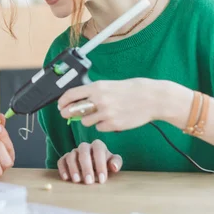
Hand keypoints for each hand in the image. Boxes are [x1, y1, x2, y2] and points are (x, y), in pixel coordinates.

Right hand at [57, 140, 121, 183]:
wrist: (95, 166)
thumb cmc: (105, 164)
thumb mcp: (113, 162)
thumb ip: (116, 162)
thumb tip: (113, 166)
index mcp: (97, 146)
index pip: (98, 150)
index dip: (100, 164)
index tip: (102, 179)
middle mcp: (85, 147)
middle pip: (83, 151)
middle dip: (86, 167)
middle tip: (89, 181)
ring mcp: (74, 152)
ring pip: (71, 156)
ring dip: (73, 168)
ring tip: (77, 181)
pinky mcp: (65, 158)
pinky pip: (61, 161)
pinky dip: (63, 169)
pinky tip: (66, 178)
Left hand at [58, 79, 183, 131]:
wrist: (152, 98)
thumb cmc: (132, 90)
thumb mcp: (110, 85)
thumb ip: (94, 92)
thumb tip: (78, 101)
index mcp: (97, 87)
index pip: (71, 94)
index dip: (63, 101)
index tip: (60, 105)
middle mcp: (99, 100)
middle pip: (74, 110)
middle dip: (69, 113)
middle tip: (68, 114)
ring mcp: (106, 113)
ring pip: (86, 121)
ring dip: (88, 119)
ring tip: (100, 114)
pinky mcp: (113, 124)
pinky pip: (99, 128)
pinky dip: (102, 125)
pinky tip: (112, 119)